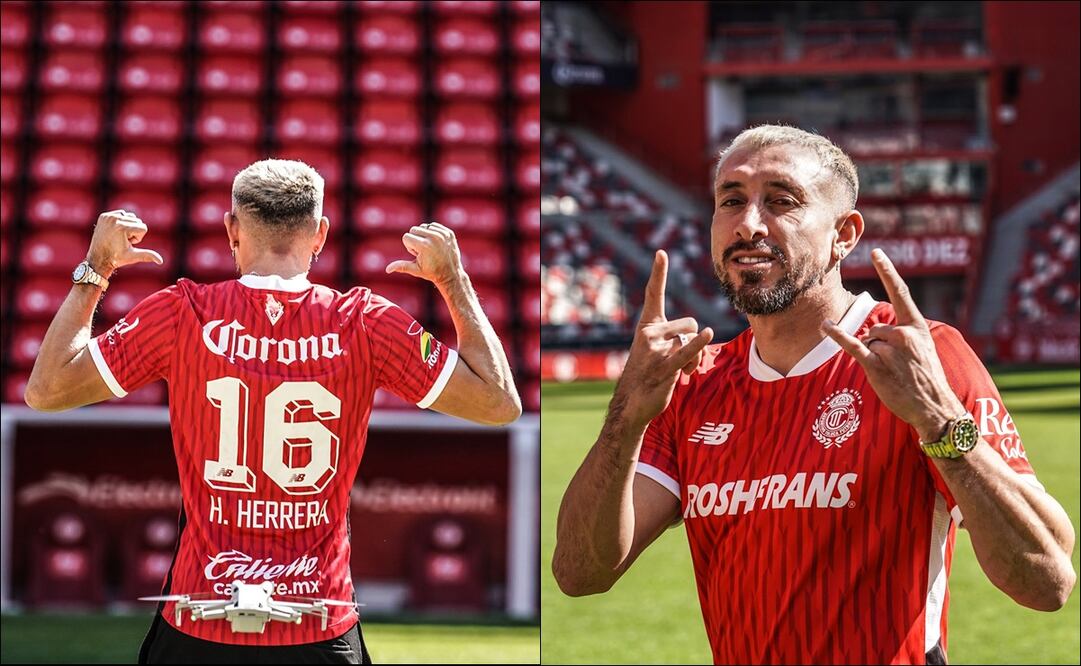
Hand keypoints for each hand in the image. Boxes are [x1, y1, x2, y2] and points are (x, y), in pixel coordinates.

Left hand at [86, 210, 163, 276]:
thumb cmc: (116, 258)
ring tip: (118, 237)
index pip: (143, 227)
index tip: (127, 244)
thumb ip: (147, 255)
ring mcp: (108, 217)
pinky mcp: (103, 216)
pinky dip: (121, 222)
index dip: (138, 238)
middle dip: (134, 232)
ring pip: (130, 216)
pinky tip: (114, 232)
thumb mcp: (133, 256)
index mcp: (122, 227)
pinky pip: (120, 214)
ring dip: (128, 226)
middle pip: (138, 221)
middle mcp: (114, 219)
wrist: (97, 258)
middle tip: (122, 241)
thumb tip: (161, 261)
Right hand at [385, 222, 464, 286]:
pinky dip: (433, 233)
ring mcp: (443, 234)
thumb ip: (401, 266)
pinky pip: (434, 225)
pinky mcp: (449, 232)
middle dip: (416, 239)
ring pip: (424, 226)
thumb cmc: (431, 272)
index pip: (406, 236)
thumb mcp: (415, 270)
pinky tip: (437, 244)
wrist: (451, 273)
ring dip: (424, 235)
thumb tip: (387, 270)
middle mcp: (434, 237)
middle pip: (414, 229)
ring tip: (431, 248)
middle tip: (425, 251)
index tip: (418, 255)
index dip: (409, 247)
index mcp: (424, 246)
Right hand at [614, 251, 712, 429]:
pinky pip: (687, 351)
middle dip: (692, 339)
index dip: (658, 273)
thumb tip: (700, 338)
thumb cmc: (649, 374)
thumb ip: (677, 338)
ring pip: (691, 341)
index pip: (653, 294)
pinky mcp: (665, 366)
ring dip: (695, 358)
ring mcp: (656, 350)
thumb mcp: (659, 350)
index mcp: (646, 325)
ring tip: (682, 372)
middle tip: (681, 361)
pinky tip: (707, 334)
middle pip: (688, 324)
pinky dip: (698, 344)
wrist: (632, 402)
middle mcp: (649, 333)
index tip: (661, 253)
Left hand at [820, 249, 964, 441]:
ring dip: (874, 357)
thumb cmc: (927, 379)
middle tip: (898, 366)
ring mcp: (890, 350)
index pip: (901, 292)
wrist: (935, 407)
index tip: (876, 252)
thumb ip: (903, 334)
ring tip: (893, 373)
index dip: (888, 271)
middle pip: (875, 328)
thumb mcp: (923, 349)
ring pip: (868, 341)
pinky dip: (838, 336)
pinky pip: (853, 346)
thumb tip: (873, 331)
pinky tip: (826, 326)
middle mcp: (904, 335)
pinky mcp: (876, 366)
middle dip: (879, 345)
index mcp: (917, 327)